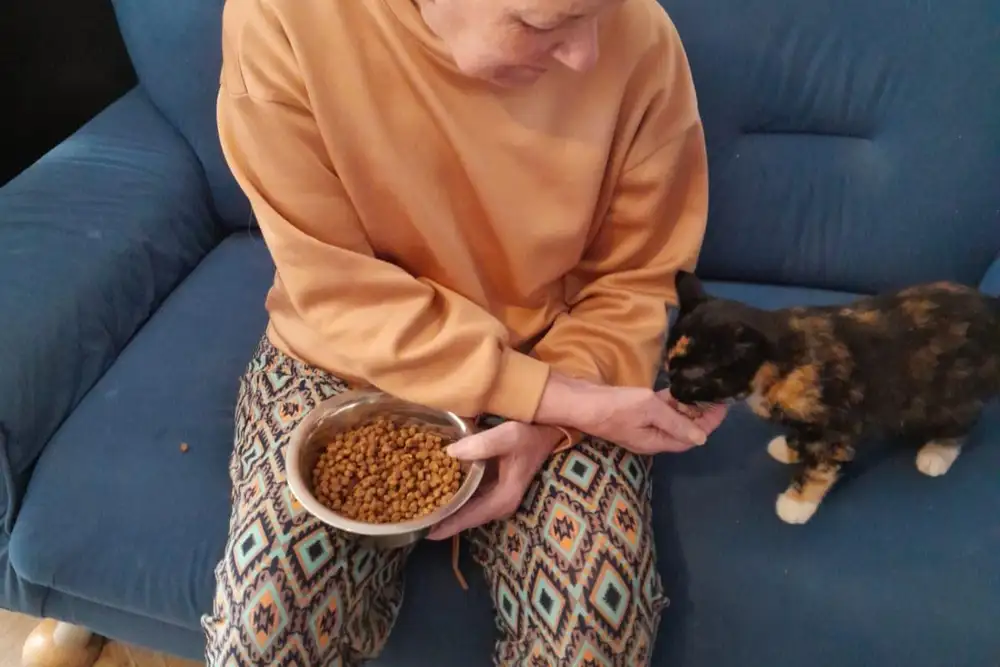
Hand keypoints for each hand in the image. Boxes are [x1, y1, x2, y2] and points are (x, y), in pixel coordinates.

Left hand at [426, 421, 562, 540]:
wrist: (549, 434)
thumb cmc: (530, 436)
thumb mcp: (509, 436)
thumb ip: (481, 444)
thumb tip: (449, 452)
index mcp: (502, 499)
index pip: (468, 519)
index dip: (445, 526)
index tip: (422, 533)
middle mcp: (498, 505)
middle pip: (464, 519)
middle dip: (440, 520)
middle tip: (413, 520)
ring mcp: (496, 499)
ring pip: (465, 510)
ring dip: (445, 509)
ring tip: (417, 508)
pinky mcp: (493, 490)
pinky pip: (469, 499)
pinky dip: (453, 497)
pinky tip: (434, 490)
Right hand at [535, 373, 727, 454]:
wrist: (582, 402)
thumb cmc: (616, 407)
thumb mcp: (650, 411)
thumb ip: (676, 423)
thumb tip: (702, 439)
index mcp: (657, 442)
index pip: (691, 438)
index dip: (709, 424)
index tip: (723, 407)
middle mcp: (652, 437)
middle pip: (683, 429)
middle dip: (701, 415)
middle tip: (716, 396)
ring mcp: (642, 426)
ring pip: (672, 419)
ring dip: (687, 407)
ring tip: (703, 391)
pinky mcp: (634, 414)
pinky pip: (658, 411)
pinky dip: (670, 402)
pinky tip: (679, 390)